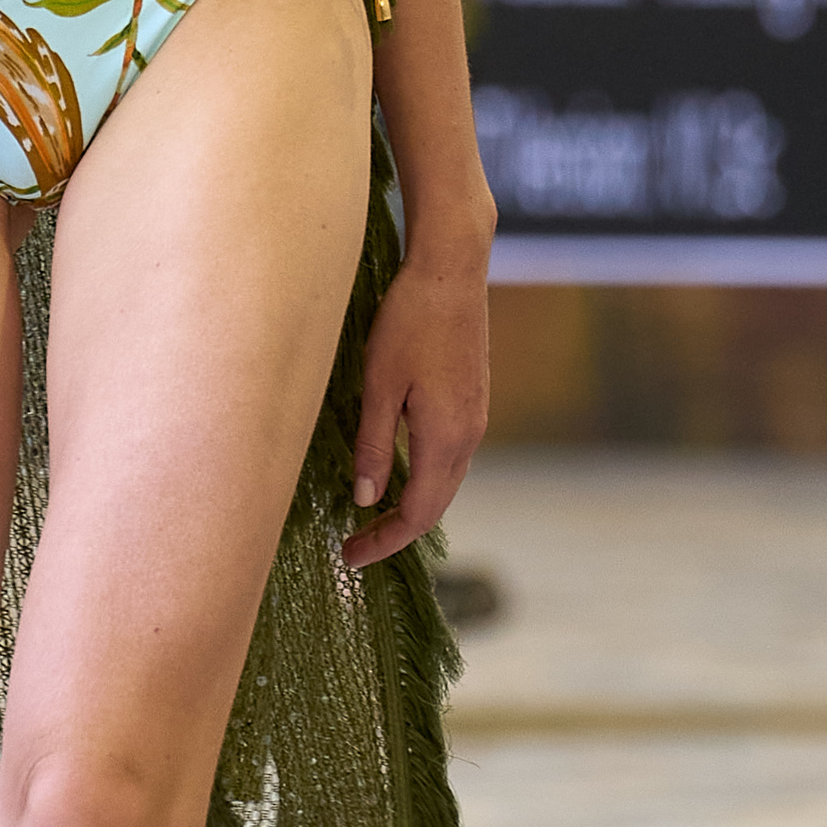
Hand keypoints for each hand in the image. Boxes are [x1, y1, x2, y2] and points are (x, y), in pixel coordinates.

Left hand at [344, 252, 489, 572]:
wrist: (452, 270)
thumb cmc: (410, 321)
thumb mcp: (379, 385)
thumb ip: (373, 445)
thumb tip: (366, 499)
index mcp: (445, 437)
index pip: (418, 513)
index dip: (385, 541)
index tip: (350, 555)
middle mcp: (469, 434)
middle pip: (436, 504)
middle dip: (396, 531)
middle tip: (354, 546)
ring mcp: (476, 416)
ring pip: (446, 481)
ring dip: (412, 505)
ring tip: (372, 517)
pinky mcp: (473, 398)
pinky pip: (451, 456)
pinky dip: (425, 478)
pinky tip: (399, 471)